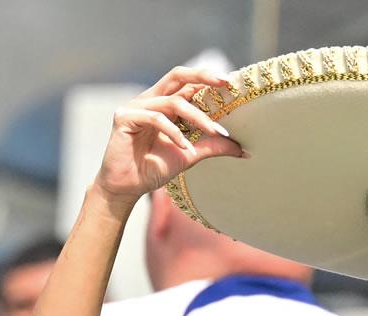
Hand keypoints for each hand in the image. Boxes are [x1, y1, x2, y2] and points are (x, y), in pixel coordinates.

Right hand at [93, 66, 242, 205]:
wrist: (128, 187)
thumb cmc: (154, 167)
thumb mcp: (190, 154)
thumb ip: (212, 146)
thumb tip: (242, 149)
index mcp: (165, 104)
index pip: (189, 84)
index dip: (209, 81)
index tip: (233, 85)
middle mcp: (151, 100)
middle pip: (178, 76)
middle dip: (203, 76)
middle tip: (226, 82)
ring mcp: (136, 106)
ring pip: (173, 102)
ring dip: (198, 117)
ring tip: (215, 133)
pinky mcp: (125, 117)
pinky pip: (156, 118)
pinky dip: (174, 132)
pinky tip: (186, 147)